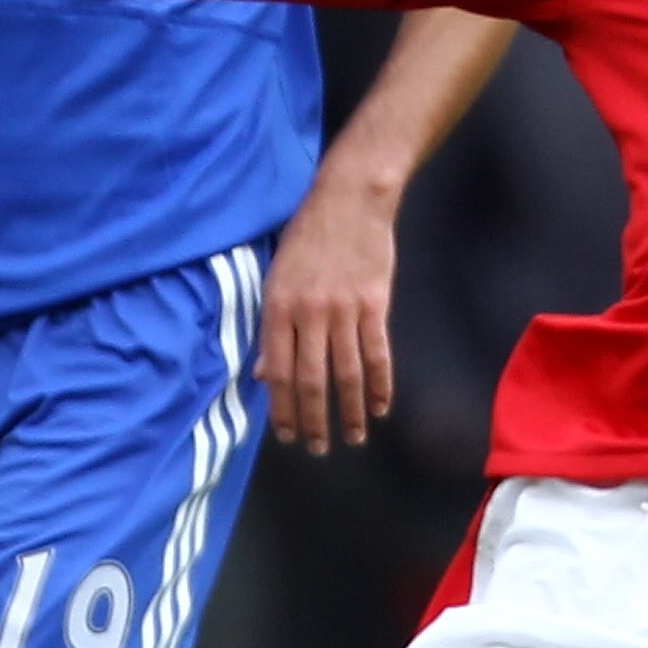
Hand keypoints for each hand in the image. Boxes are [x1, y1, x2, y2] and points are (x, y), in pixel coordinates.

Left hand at [257, 165, 399, 453]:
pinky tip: (382, 407)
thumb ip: (271, 328)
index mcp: (278, 307)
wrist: (350, 198)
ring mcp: (343, 309)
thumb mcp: (276, 277)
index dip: (283, 409)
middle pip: (311, 380)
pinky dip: (381, 385)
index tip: (286, 434)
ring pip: (347, 374)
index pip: (279, 372)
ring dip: (351, 412)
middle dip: (313, 421)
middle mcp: (308, 313)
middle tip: (317, 448)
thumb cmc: (307, 237)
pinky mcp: (374, 303)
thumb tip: (265, 375)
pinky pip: (378, 353)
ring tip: (353, 437)